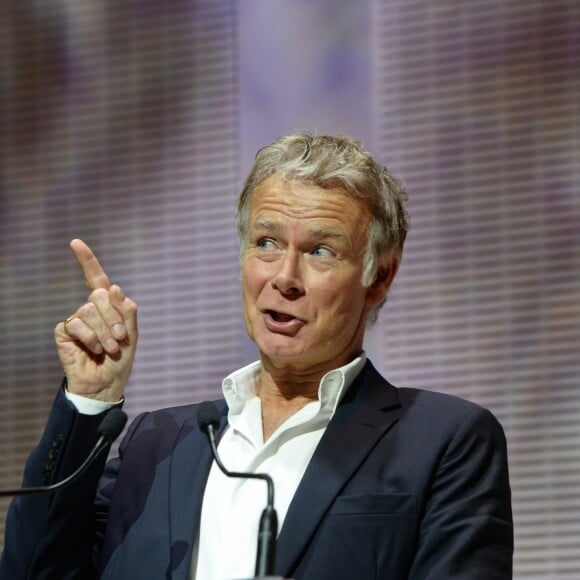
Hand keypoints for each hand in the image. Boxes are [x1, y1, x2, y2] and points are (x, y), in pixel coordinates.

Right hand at [54, 239, 137, 401]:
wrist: (106, 383)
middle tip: (119, 339)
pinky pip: (78, 325)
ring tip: (109, 349)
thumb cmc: (120, 359)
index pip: (98, 279)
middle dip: (114, 318)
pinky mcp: (65, 331)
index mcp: (109, 306)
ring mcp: (76, 318)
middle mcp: (91, 308)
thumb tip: (114, 288)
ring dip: (105, 333)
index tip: (75, 242)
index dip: (87, 261)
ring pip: (90, 310)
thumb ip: (126, 311)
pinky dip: (91, 339)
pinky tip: (93, 351)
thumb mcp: (132, 334)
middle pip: (100, 294)